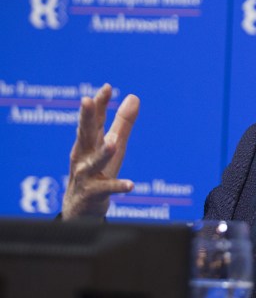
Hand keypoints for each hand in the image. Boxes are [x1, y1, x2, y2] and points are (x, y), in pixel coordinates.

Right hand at [62, 83, 139, 219]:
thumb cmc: (97, 172)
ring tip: (113, 143)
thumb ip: (122, 123)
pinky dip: (117, 186)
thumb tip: (134, 96)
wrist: (80, 210)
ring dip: (102, 153)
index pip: (93, 120)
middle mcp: (83, 156)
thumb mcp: (111, 145)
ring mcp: (85, 175)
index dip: (99, 103)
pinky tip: (131, 185)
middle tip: (86, 100)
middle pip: (85, 134)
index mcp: (88, 142)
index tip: (107, 87)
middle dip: (85, 118)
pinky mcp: (93, 194)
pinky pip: (106, 189)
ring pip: (93, 162)